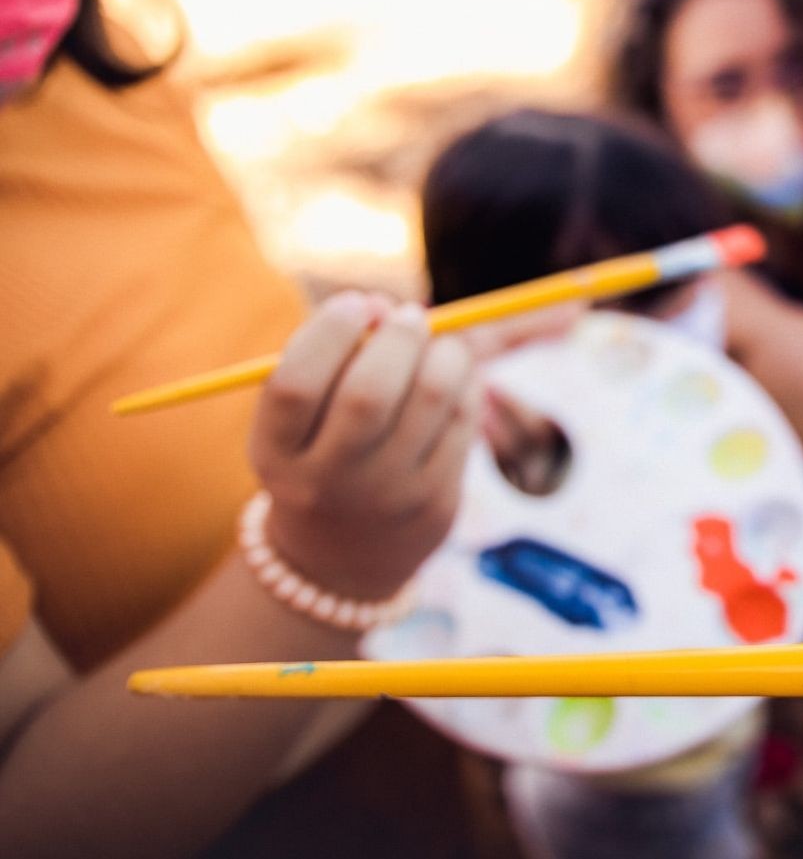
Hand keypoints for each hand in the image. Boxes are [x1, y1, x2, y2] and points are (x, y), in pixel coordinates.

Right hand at [250, 293, 478, 599]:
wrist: (342, 560)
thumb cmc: (319, 457)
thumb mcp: (302, 420)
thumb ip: (330, 357)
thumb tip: (383, 305)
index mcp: (276, 456)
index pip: (294, 386)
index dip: (327, 332)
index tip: (354, 302)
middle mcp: (328, 484)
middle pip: (369, 393)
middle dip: (397, 337)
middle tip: (408, 315)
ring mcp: (388, 499)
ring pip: (433, 398)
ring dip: (443, 352)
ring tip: (437, 343)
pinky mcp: (437, 504)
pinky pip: (464, 420)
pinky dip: (466, 382)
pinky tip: (454, 376)